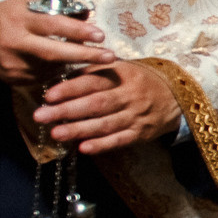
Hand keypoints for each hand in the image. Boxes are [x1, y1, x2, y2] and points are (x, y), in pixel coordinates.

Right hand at [0, 0, 115, 85]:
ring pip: (53, 67)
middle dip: (85, 55)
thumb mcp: (23, 6)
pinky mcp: (15, 79)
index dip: (77, 31)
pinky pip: (45, 75)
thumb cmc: (3, 17)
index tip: (100, 35)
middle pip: (55, 52)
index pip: (52, 25)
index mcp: (18, 19)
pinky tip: (68, 64)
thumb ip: (50, 13)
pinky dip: (59, 70)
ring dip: (76, 63)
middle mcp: (15, 43)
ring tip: (96, 58)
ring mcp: (14, 64)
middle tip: (110, 56)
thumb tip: (86, 17)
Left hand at [31, 62, 181, 154]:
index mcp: (123, 75)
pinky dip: (101, 145)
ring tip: (56, 133)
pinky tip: (83, 148)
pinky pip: (120, 140)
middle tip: (41, 116)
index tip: (48, 95)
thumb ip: (94, 73)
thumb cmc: (139, 81)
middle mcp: (130, 95)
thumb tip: (60, 79)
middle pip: (96, 104)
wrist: (176, 97)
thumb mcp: (121, 69)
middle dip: (67, 110)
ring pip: (105, 124)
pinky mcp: (141, 133)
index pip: (93, 81)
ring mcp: (136, 116)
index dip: (70, 88)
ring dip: (79, 129)